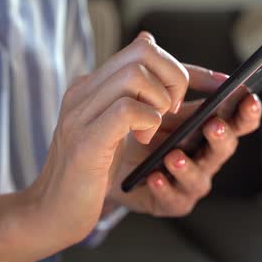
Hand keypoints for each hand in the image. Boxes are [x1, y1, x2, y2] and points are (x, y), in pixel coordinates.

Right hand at [26, 31, 189, 243]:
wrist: (49, 212)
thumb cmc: (86, 175)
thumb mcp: (110, 130)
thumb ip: (130, 99)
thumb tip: (156, 58)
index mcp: (90, 87)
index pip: (142, 49)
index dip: (181, 65)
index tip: (213, 86)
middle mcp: (82, 92)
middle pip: (141, 52)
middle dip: (174, 78)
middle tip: (172, 113)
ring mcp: (81, 115)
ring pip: (135, 75)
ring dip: (160, 103)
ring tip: (152, 131)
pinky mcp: (86, 141)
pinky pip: (127, 110)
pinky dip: (148, 122)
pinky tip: (144, 141)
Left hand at [107, 35, 261, 216]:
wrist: (108, 166)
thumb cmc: (140, 132)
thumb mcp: (150, 102)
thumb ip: (151, 76)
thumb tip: (147, 39)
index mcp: (205, 129)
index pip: (234, 119)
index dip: (245, 110)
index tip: (248, 95)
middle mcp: (203, 156)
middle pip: (223, 148)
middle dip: (223, 135)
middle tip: (214, 124)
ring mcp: (188, 182)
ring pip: (200, 178)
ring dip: (189, 165)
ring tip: (174, 155)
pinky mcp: (170, 202)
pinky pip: (173, 198)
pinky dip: (165, 187)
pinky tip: (154, 177)